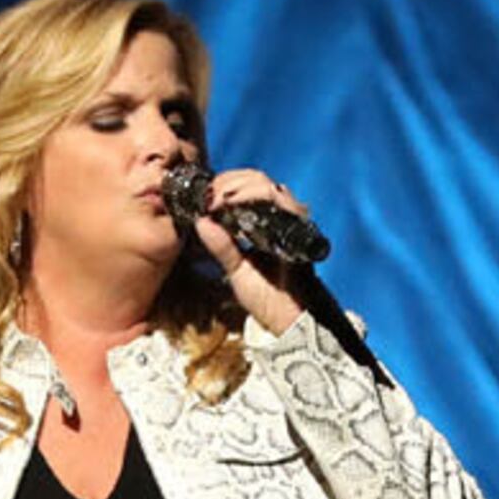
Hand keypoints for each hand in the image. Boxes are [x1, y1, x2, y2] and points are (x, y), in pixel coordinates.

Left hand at [185, 166, 309, 334]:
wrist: (291, 318)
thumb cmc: (266, 297)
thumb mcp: (235, 270)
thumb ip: (221, 246)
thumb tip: (200, 221)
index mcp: (262, 224)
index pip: (245, 189)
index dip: (224, 185)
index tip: (203, 195)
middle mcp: (278, 217)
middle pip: (255, 179)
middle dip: (228, 182)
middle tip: (208, 195)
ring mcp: (290, 220)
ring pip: (266, 184)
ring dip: (238, 186)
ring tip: (218, 199)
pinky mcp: (298, 227)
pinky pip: (280, 201)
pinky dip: (256, 196)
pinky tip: (234, 205)